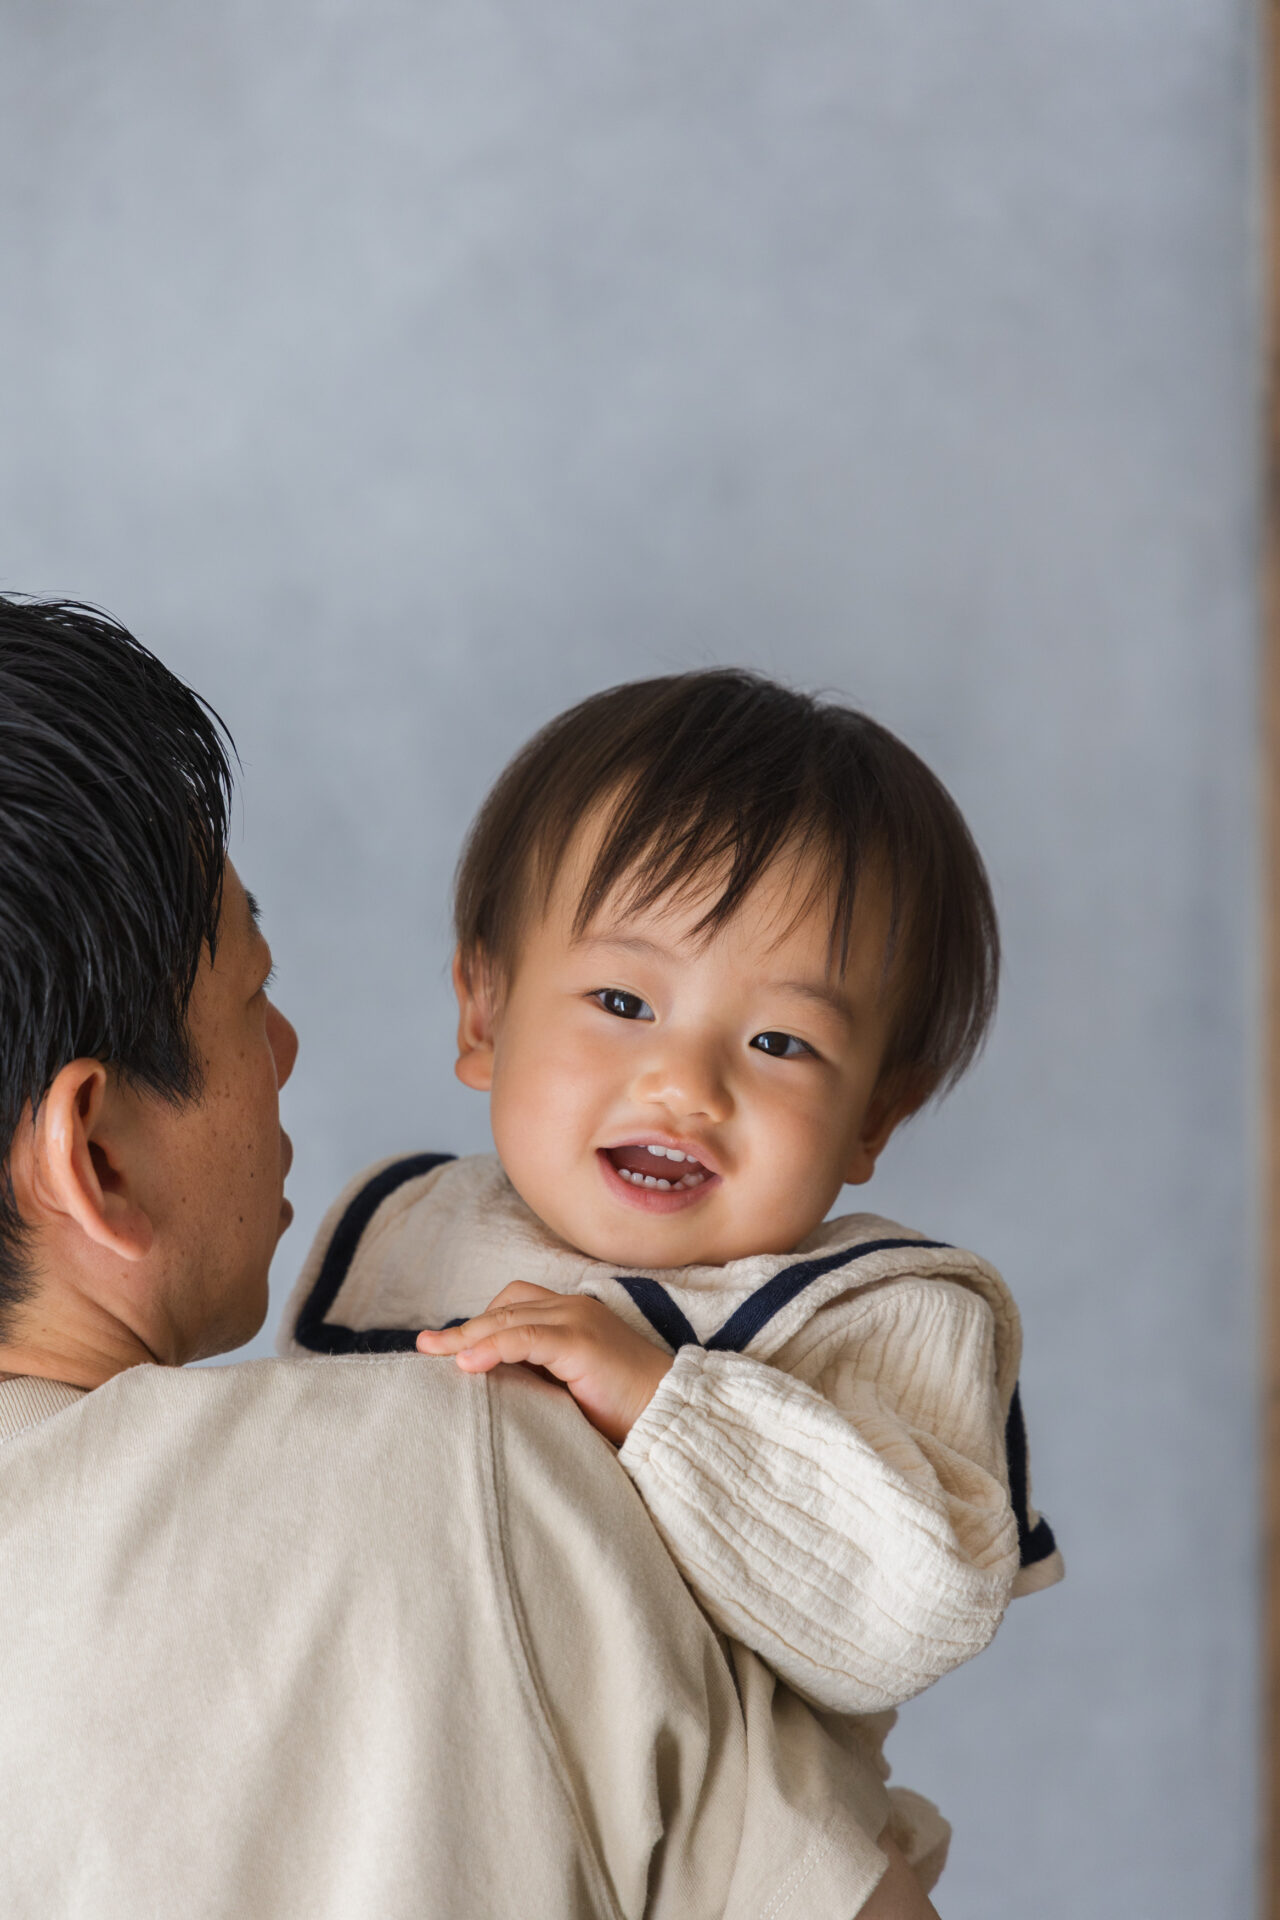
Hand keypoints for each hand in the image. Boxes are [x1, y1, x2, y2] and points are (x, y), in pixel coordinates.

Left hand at [416, 1282, 672, 1445]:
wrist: (670, 1415)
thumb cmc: (624, 1410)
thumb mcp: (571, 1387)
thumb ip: (538, 1376)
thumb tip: (491, 1387)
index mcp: (573, 1314)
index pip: (514, 1304)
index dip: (479, 1322)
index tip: (446, 1345)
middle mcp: (573, 1307)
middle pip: (504, 1307)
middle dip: (462, 1329)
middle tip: (425, 1347)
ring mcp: (578, 1319)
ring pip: (508, 1317)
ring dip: (467, 1336)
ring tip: (434, 1354)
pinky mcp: (580, 1341)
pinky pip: (525, 1337)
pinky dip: (492, 1347)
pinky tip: (467, 1364)